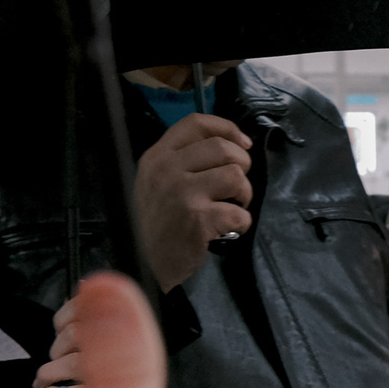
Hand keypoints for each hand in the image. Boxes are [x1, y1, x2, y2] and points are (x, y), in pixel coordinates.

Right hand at [135, 112, 252, 292]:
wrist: (143, 264)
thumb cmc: (158, 222)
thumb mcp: (157, 181)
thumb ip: (183, 160)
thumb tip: (232, 144)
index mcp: (157, 156)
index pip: (196, 123)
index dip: (227, 128)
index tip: (244, 143)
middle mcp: (167, 169)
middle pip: (223, 148)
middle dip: (243, 165)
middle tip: (237, 187)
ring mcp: (182, 193)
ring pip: (236, 176)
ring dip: (244, 194)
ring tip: (232, 206)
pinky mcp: (198, 219)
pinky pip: (239, 212)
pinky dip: (242, 223)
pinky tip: (228, 230)